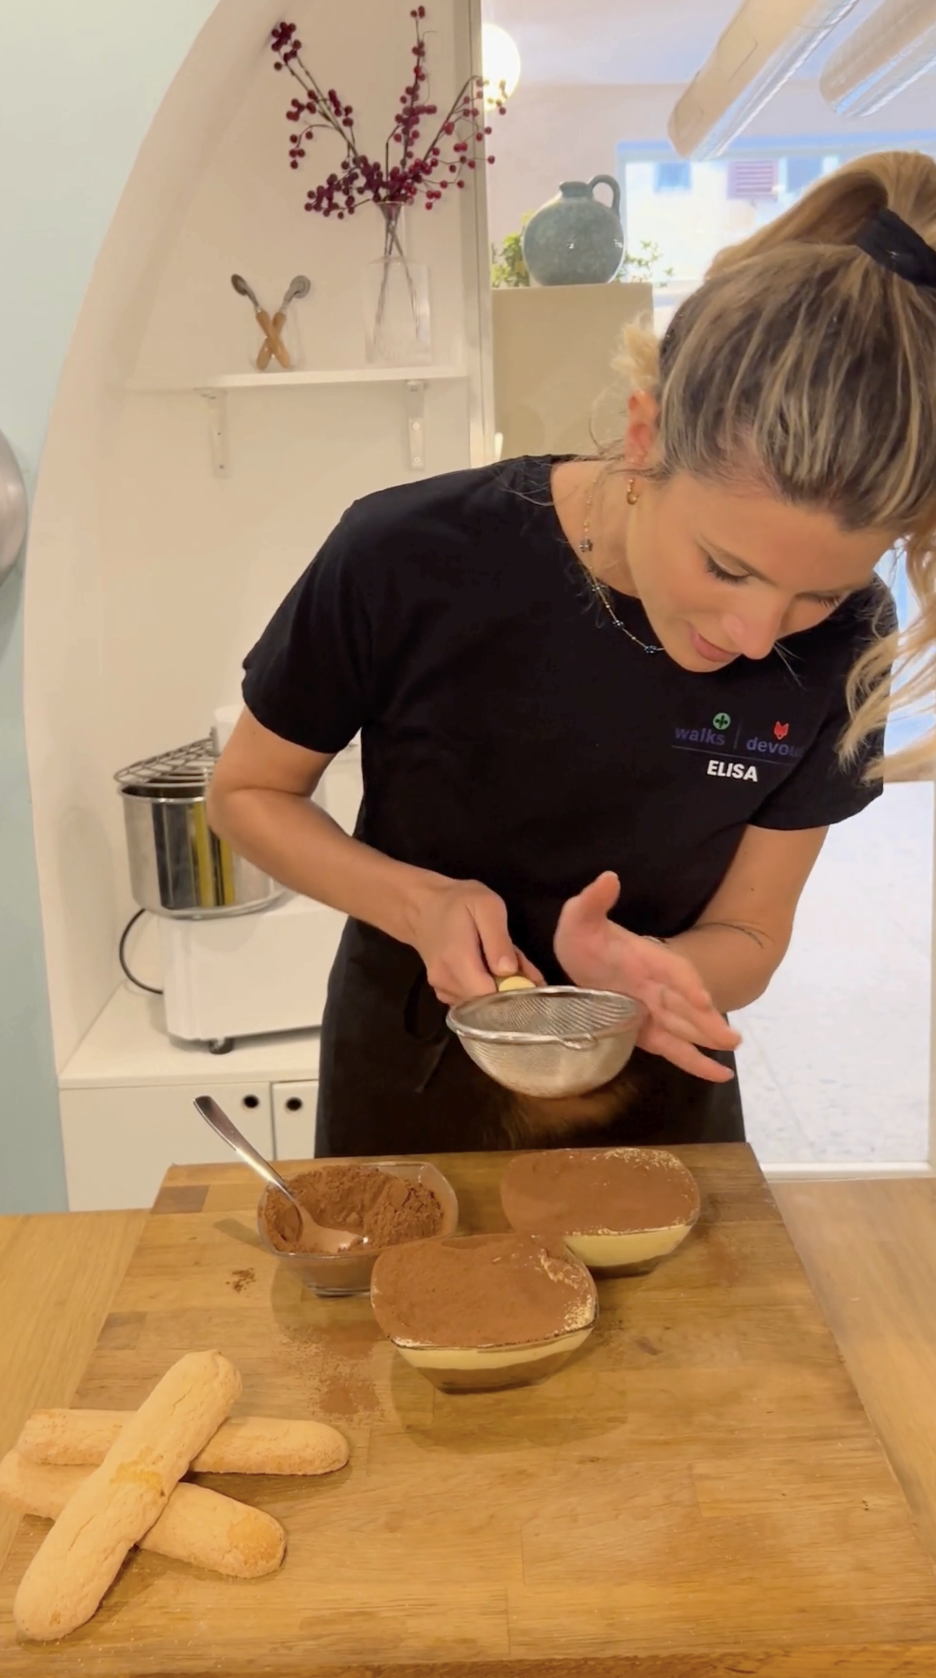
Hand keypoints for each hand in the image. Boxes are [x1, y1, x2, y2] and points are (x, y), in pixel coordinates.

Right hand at [407, 877, 543, 1006]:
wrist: (422, 906)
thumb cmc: (458, 902)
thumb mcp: (487, 907)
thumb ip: (499, 941)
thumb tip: (509, 971)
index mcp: (458, 961)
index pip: (490, 996)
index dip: (512, 990)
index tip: (525, 976)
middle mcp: (446, 982)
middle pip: (488, 1003)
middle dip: (507, 988)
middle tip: (515, 963)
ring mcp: (442, 989)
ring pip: (480, 1003)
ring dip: (496, 988)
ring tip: (498, 962)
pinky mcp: (443, 992)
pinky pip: (470, 1000)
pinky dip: (483, 988)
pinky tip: (486, 969)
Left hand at [554, 872, 739, 1082]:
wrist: (579, 954)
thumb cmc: (583, 935)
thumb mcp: (580, 916)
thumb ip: (593, 901)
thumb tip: (608, 878)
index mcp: (643, 958)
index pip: (671, 969)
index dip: (686, 983)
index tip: (701, 999)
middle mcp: (654, 986)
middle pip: (685, 1005)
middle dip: (707, 1021)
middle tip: (730, 1038)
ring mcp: (653, 1010)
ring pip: (684, 1027)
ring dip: (706, 1039)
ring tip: (731, 1052)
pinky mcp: (646, 1030)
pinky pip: (673, 1047)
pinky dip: (694, 1061)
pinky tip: (719, 1074)